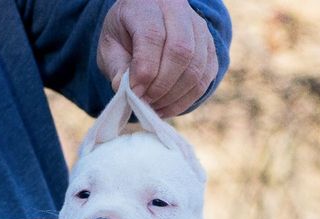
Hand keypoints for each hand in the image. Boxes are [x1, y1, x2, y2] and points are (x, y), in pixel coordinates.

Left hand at [98, 0, 217, 117]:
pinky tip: (169, 106)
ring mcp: (199, 28)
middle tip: (146, 102)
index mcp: (147, 6)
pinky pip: (206, 77)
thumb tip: (126, 91)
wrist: (147, 20)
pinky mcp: (209, 47)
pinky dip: (188, 98)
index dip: (145, 71)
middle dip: (162, 85)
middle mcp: (178, 11)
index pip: (153, 37)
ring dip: (176, 95)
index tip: (135, 93)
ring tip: (155, 107)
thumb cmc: (125, 34)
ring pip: (197, 66)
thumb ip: (116, 66)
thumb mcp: (110, 45)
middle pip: (181, 51)